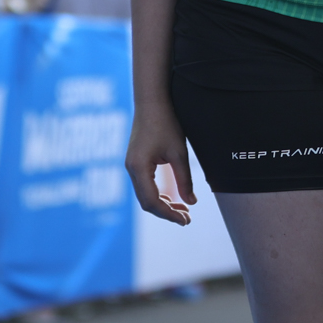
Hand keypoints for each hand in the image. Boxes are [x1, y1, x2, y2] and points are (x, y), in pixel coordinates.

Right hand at [125, 104, 196, 224]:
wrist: (152, 101)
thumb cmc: (166, 123)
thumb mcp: (179, 153)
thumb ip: (185, 179)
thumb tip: (192, 202)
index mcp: (139, 168)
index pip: (153, 202)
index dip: (169, 214)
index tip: (186, 220)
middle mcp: (131, 169)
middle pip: (146, 202)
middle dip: (167, 213)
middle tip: (187, 219)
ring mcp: (131, 166)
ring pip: (145, 196)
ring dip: (163, 205)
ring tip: (183, 211)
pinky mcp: (135, 162)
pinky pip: (144, 186)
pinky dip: (157, 195)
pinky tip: (172, 198)